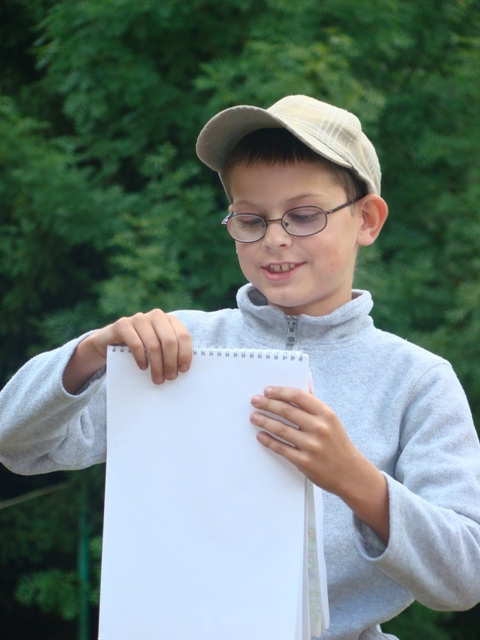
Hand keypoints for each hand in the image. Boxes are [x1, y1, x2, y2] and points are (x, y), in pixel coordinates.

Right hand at [63, 310, 191, 393]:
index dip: (185, 354)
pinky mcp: (122, 324)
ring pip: (153, 345)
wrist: (110, 342)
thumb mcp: (159, 348)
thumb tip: (183, 369)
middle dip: (171, 362)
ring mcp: (139, 318)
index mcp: (169, 320)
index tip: (183, 370)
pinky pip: (136, 344)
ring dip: (157, 365)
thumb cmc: (141, 348)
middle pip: (170, 341)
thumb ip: (171, 352)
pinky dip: (141, 358)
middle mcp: (156, 316)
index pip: (183, 336)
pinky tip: (143, 367)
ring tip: (158, 378)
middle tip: (170, 377)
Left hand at [250, 386, 388, 542]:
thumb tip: (305, 378)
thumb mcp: (331, 420)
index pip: (299, 396)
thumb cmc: (337, 442)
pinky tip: (260, 435)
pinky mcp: (304, 462)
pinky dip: (268, 441)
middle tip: (255, 401)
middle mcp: (320, 428)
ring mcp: (312, 446)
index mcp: (326, 414)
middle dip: (267, 404)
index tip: (267, 391)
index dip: (281, 392)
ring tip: (254, 417)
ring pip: (281, 429)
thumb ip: (314, 402)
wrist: (350, 473)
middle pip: (287, 411)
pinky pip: (281, 449)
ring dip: (264, 421)